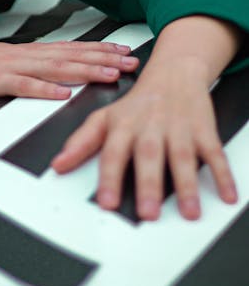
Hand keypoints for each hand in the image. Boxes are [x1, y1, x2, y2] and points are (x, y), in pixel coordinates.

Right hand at [0, 40, 138, 109]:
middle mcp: (21, 55)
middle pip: (69, 56)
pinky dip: (44, 90)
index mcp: (23, 52)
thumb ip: (22, 68)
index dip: (97, 50)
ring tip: (110, 75)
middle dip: (103, 59)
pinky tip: (64, 95)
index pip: (68, 49)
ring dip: (85, 71)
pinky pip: (21, 87)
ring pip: (53, 68)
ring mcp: (7, 67)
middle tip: (132, 61)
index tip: (123, 51)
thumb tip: (49, 74)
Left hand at [51, 16, 241, 220]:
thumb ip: (81, 142)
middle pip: (148, 154)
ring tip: (188, 212)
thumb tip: (58, 165)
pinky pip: (213, 151)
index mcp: (123, 124)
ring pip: (182, 155)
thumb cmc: (137, 103)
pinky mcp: (202, 129)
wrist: (173, 72)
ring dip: (186, 184)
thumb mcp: (104, 117)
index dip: (110, 177)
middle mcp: (149, 126)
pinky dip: (222, 173)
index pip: (113, 151)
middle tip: (148, 213)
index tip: (108, 202)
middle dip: (149, 183)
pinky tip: (227, 194)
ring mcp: (177, 127)